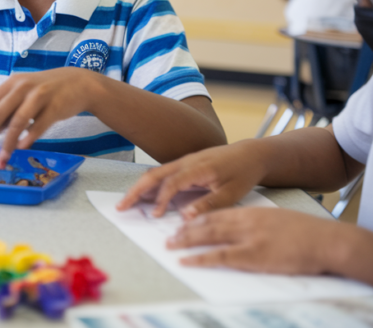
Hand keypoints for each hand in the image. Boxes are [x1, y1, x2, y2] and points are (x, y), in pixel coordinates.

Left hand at [0, 68, 95, 168]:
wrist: (79, 83)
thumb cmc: (47, 91)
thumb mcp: (23, 94)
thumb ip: (6, 110)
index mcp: (9, 84)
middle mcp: (21, 87)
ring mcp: (38, 95)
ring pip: (15, 123)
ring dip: (6, 145)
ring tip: (1, 160)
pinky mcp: (55, 106)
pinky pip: (38, 126)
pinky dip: (27, 139)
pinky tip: (21, 149)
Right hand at [116, 141, 266, 217]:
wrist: (251, 154)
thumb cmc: (243, 172)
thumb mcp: (232, 193)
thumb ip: (209, 205)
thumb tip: (186, 217)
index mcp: (198, 168)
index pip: (172, 183)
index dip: (161, 199)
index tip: (154, 215)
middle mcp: (186, 162)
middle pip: (154, 174)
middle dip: (136, 190)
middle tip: (121, 206)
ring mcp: (185, 162)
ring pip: (156, 173)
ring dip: (140, 187)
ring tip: (127, 202)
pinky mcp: (186, 164)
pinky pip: (163, 173)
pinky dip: (151, 184)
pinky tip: (145, 195)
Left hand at [167, 208, 345, 275]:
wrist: (327, 240)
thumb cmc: (308, 235)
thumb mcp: (279, 222)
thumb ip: (260, 225)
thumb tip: (247, 233)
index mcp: (252, 212)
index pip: (218, 212)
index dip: (198, 218)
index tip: (183, 221)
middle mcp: (246, 221)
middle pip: (208, 222)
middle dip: (186, 229)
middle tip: (169, 234)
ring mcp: (248, 237)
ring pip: (208, 236)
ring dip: (186, 241)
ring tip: (170, 245)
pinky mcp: (253, 255)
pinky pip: (219, 256)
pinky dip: (199, 258)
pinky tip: (185, 261)